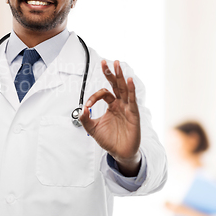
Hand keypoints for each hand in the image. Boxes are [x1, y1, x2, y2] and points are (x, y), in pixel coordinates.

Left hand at [79, 60, 140, 175]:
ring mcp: (128, 108)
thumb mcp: (92, 129)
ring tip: (117, 64)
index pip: (104, 93)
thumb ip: (85, 119)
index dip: (94, 97)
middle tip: (105, 62)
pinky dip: (131, 90)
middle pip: (115, 85)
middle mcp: (120, 104)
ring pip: (124, 89)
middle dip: (111, 73)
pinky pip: (132, 100)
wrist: (120, 153)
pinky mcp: (134, 115)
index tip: (87, 105)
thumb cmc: (109, 140)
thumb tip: (81, 109)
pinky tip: (129, 80)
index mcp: (112, 105)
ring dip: (120, 76)